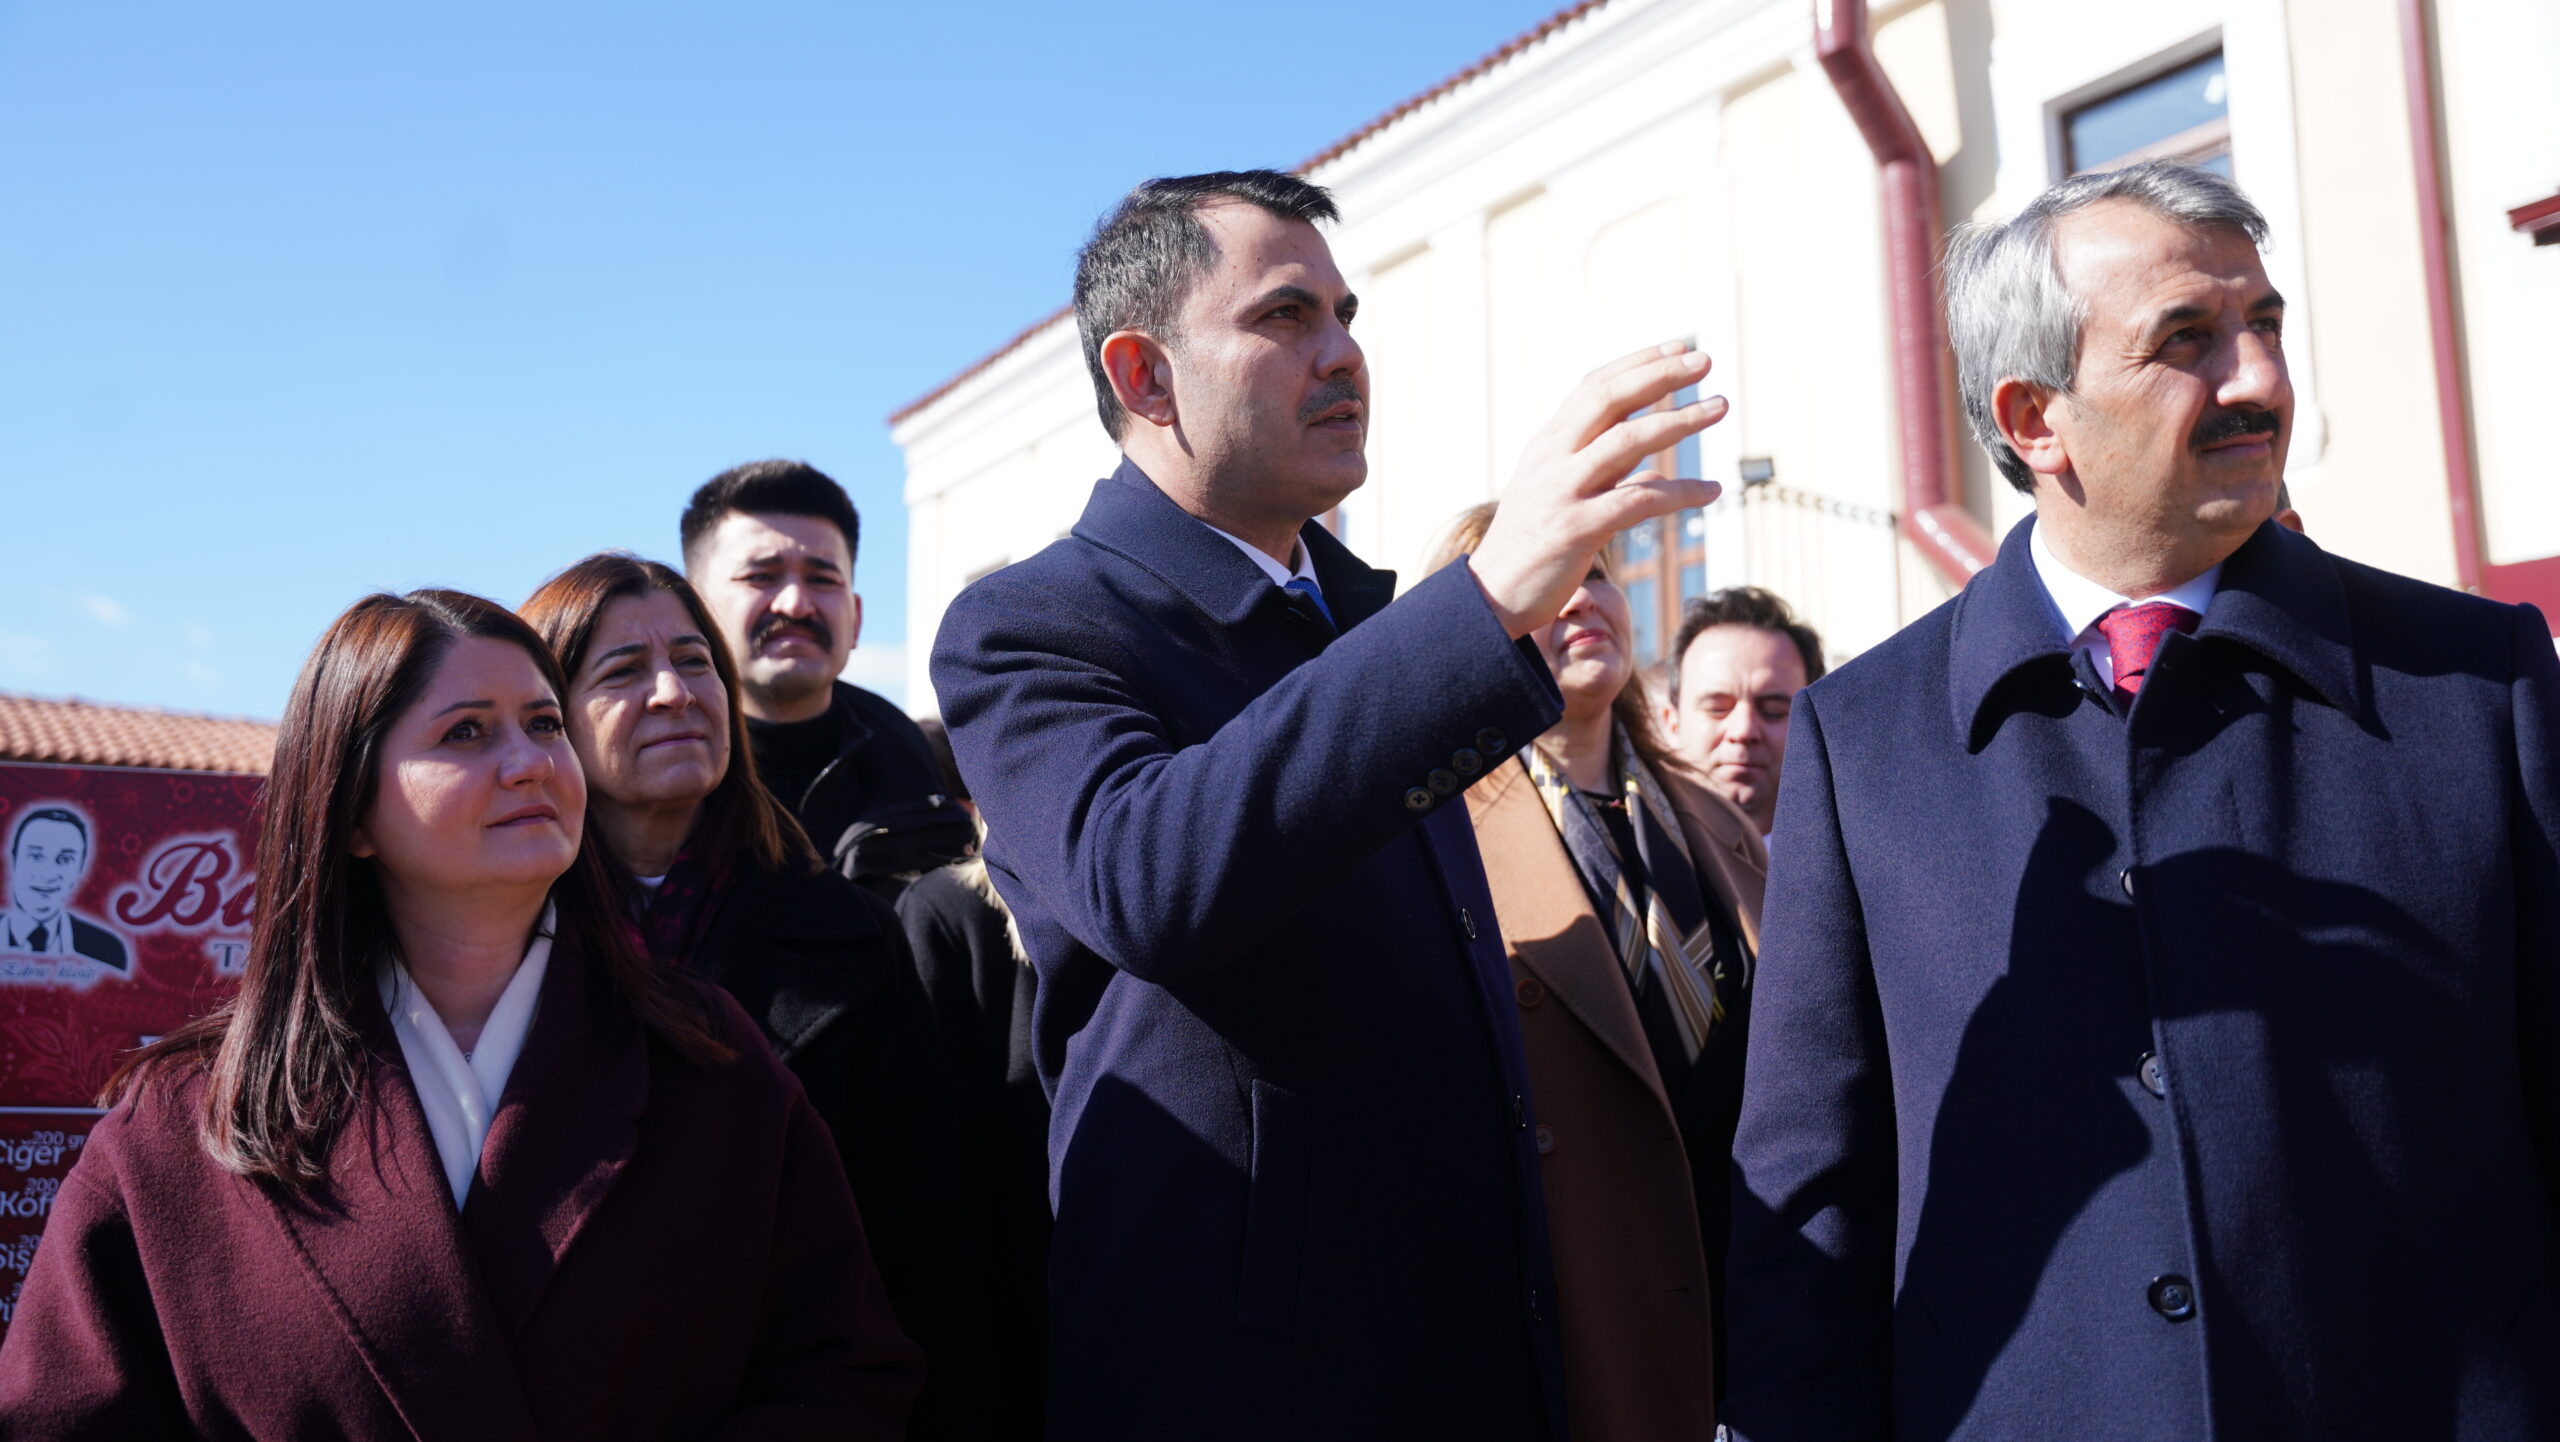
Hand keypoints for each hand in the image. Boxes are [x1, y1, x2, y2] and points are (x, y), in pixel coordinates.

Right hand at [1468, 341, 1726, 637]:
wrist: (1489, 597)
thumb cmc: (1530, 546)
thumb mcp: (1557, 492)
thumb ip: (1600, 467)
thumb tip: (1650, 455)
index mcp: (1548, 445)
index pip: (1594, 387)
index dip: (1636, 364)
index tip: (1677, 349)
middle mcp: (1553, 459)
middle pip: (1609, 399)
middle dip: (1659, 375)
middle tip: (1704, 360)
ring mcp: (1563, 492)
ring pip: (1626, 440)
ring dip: (1679, 420)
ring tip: (1720, 407)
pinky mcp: (1575, 530)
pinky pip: (1637, 501)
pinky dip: (1680, 492)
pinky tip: (1711, 490)